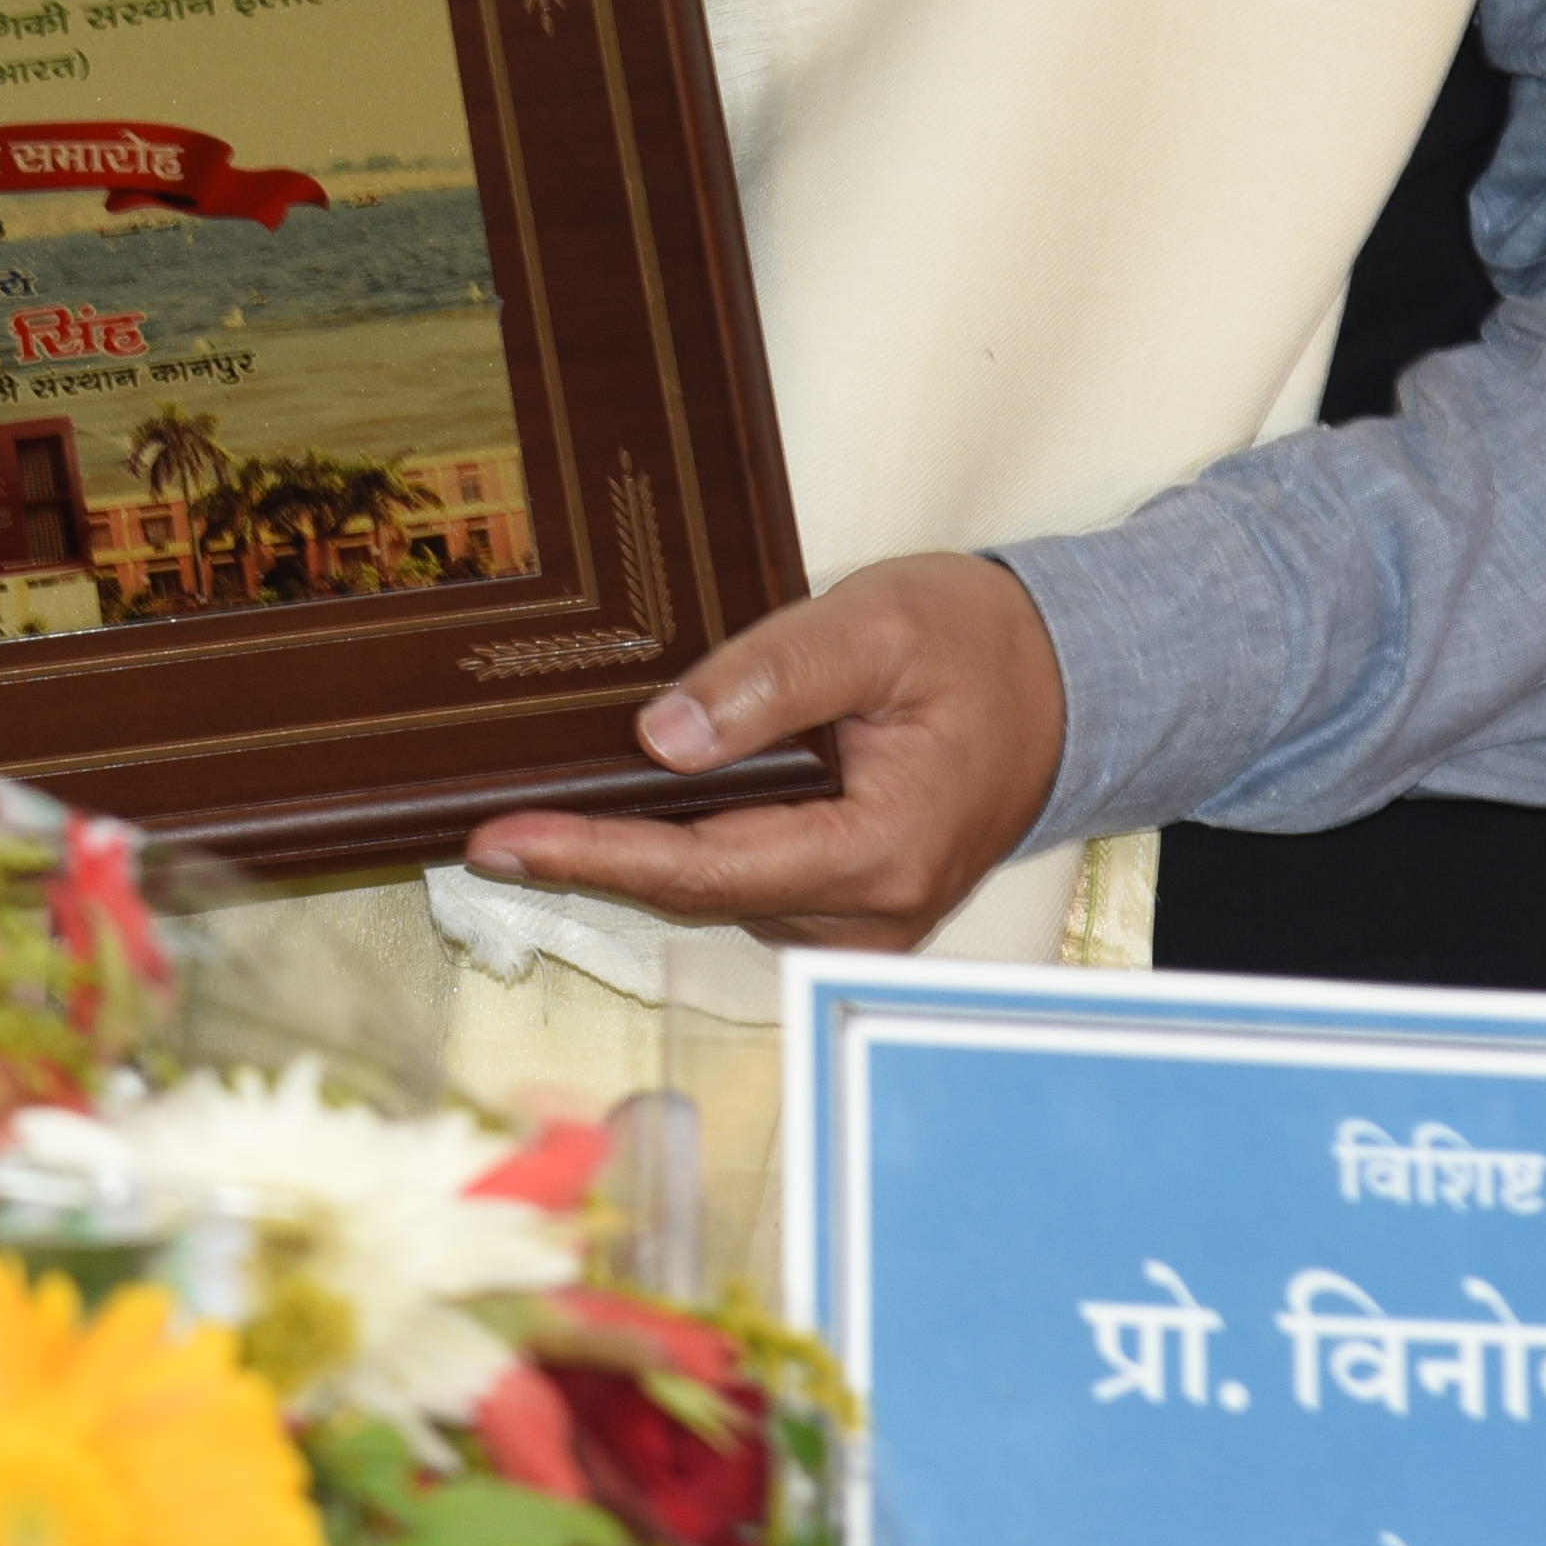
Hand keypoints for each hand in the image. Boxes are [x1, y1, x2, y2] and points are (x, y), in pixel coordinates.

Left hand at [459, 550, 1069, 949]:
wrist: (1061, 685)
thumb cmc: (976, 647)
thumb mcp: (874, 626)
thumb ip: (770, 679)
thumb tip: (662, 738)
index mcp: (883, 850)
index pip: (707, 867)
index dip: (596, 855)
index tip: (503, 841)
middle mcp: (870, 911)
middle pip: (697, 891)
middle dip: (592, 855)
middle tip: (483, 820)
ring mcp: (860, 919)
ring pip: (713, 892)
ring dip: (635, 849)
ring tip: (543, 801)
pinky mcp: (847, 907)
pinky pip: (742, 882)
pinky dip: (682, 844)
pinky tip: (628, 804)